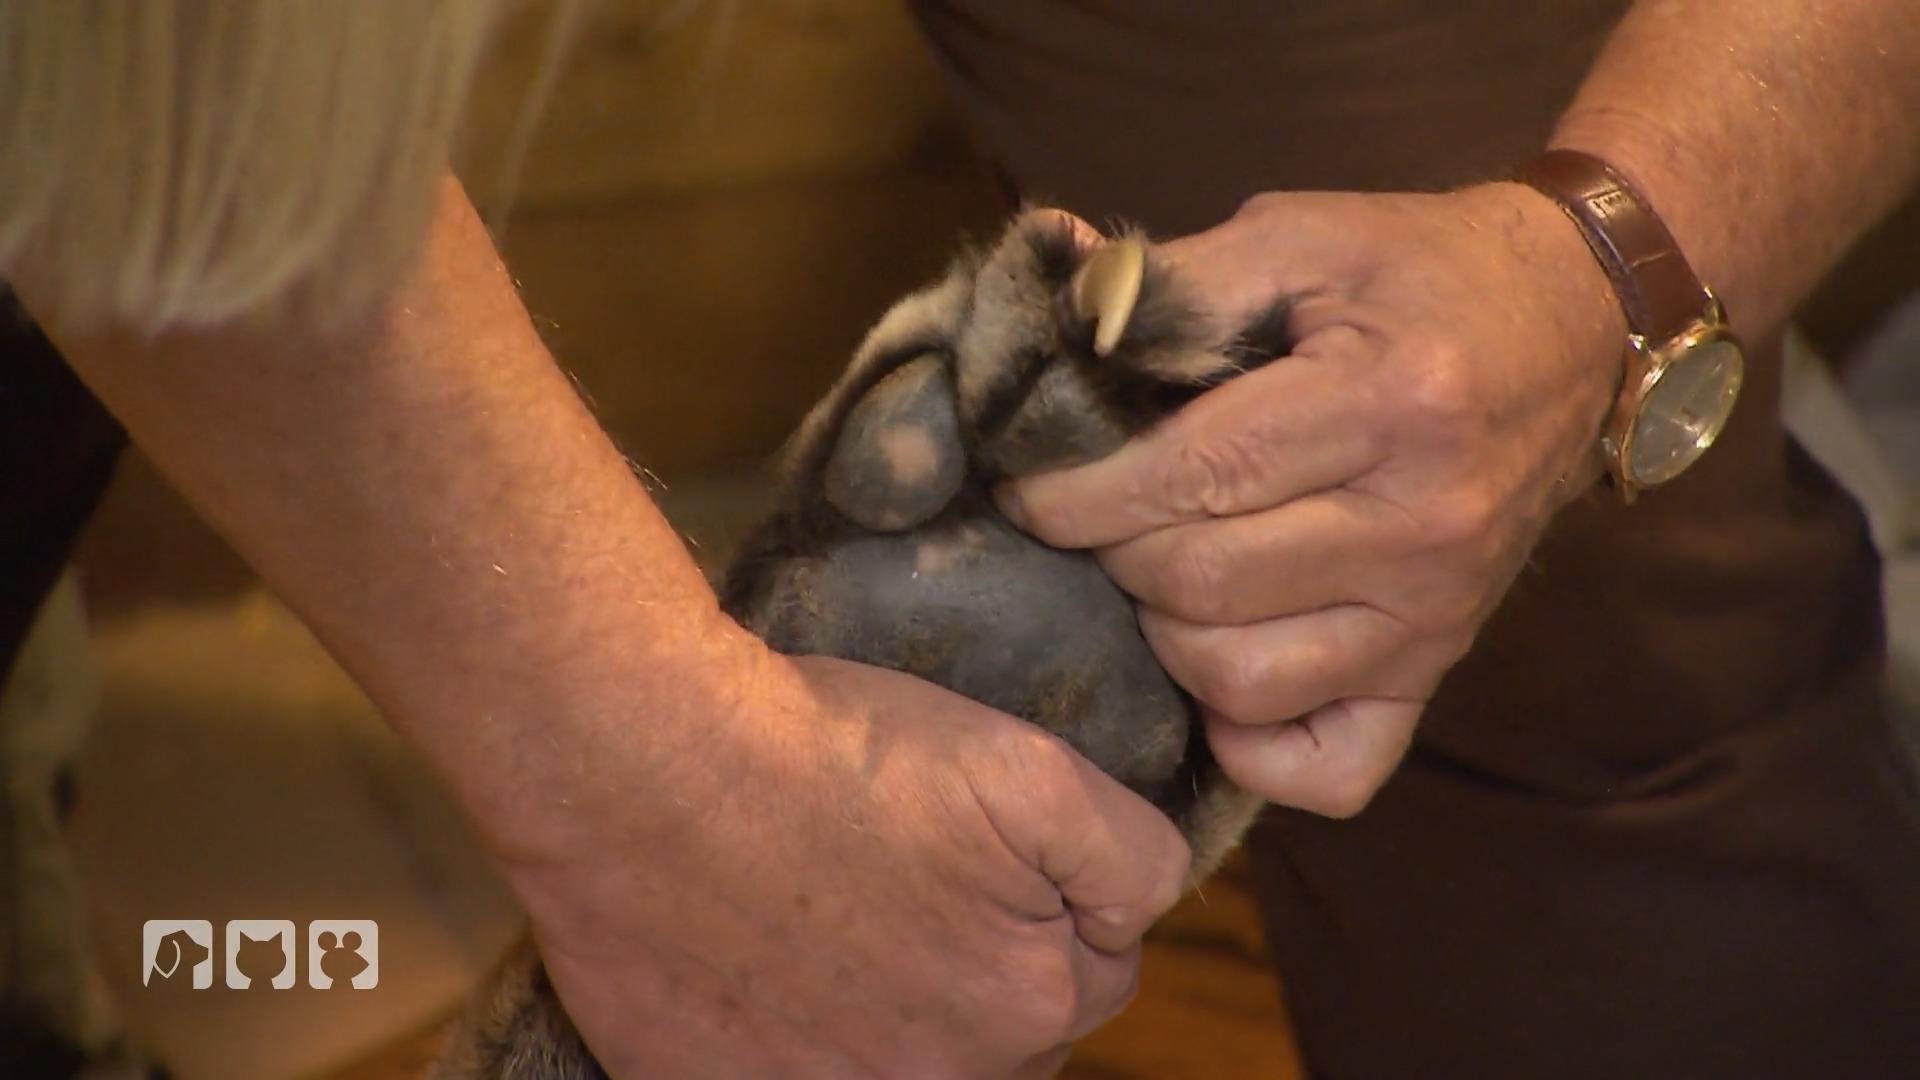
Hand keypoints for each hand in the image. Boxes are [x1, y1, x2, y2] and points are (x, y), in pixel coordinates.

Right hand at [489, 636, 1190, 1077]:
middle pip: (1008, 1026)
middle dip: (984, 957)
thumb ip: (1127, 854)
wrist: (641, 764)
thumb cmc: (833, 753)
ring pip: (913, 1058)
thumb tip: (1141, 908)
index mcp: (1028, 1008)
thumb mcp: (1027, 767)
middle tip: (909, 869)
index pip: (1097, 967)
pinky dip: (798, 1031)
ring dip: (899, 1004)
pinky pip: (799, 1070)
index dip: (1053, 892)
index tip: (985, 841)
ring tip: (840, 912)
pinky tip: (768, 960)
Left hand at [998, 187, 1624, 815]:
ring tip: (1160, 566)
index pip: (1192, 476)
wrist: (1576, 320)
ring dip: (1163, 632)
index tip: (1025, 484)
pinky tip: (1222, 666)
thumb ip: (1170, 282)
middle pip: (1200, 584)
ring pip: (1239, 680)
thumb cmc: (1418, 272)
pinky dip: (1251, 741)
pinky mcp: (1442, 666)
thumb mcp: (1300, 236)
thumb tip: (1054, 323)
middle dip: (1112, 550)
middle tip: (1097, 512)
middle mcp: (1426, 526)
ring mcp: (1439, 614)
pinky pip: (1329, 770)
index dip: (1078, 491)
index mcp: (1390, 403)